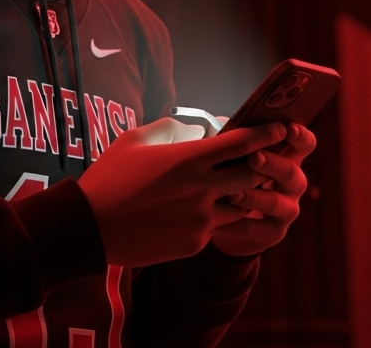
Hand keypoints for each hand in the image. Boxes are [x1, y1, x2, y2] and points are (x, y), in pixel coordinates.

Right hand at [76, 118, 287, 266]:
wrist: (89, 227)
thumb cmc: (109, 177)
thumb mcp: (136, 140)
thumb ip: (172, 129)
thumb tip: (198, 129)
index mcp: (188, 159)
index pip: (243, 142)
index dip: (267, 134)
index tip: (281, 128)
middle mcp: (202, 189)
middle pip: (255, 174)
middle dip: (266, 164)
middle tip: (271, 158)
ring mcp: (201, 219)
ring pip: (242, 203)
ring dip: (243, 193)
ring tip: (241, 185)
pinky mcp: (195, 242)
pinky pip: (218, 226)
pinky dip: (217, 216)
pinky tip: (205, 210)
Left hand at [209, 123, 316, 256]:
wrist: (231, 220)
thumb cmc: (233, 176)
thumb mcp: (238, 158)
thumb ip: (240, 143)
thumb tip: (229, 125)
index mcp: (288, 158)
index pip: (305, 144)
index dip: (301, 136)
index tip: (289, 128)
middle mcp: (293, 184)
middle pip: (291, 172)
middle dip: (272, 164)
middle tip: (253, 157)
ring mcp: (287, 210)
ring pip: (276, 203)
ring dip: (254, 197)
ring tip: (232, 194)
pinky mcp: (273, 233)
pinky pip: (257, 229)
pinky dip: (238, 224)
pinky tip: (220, 221)